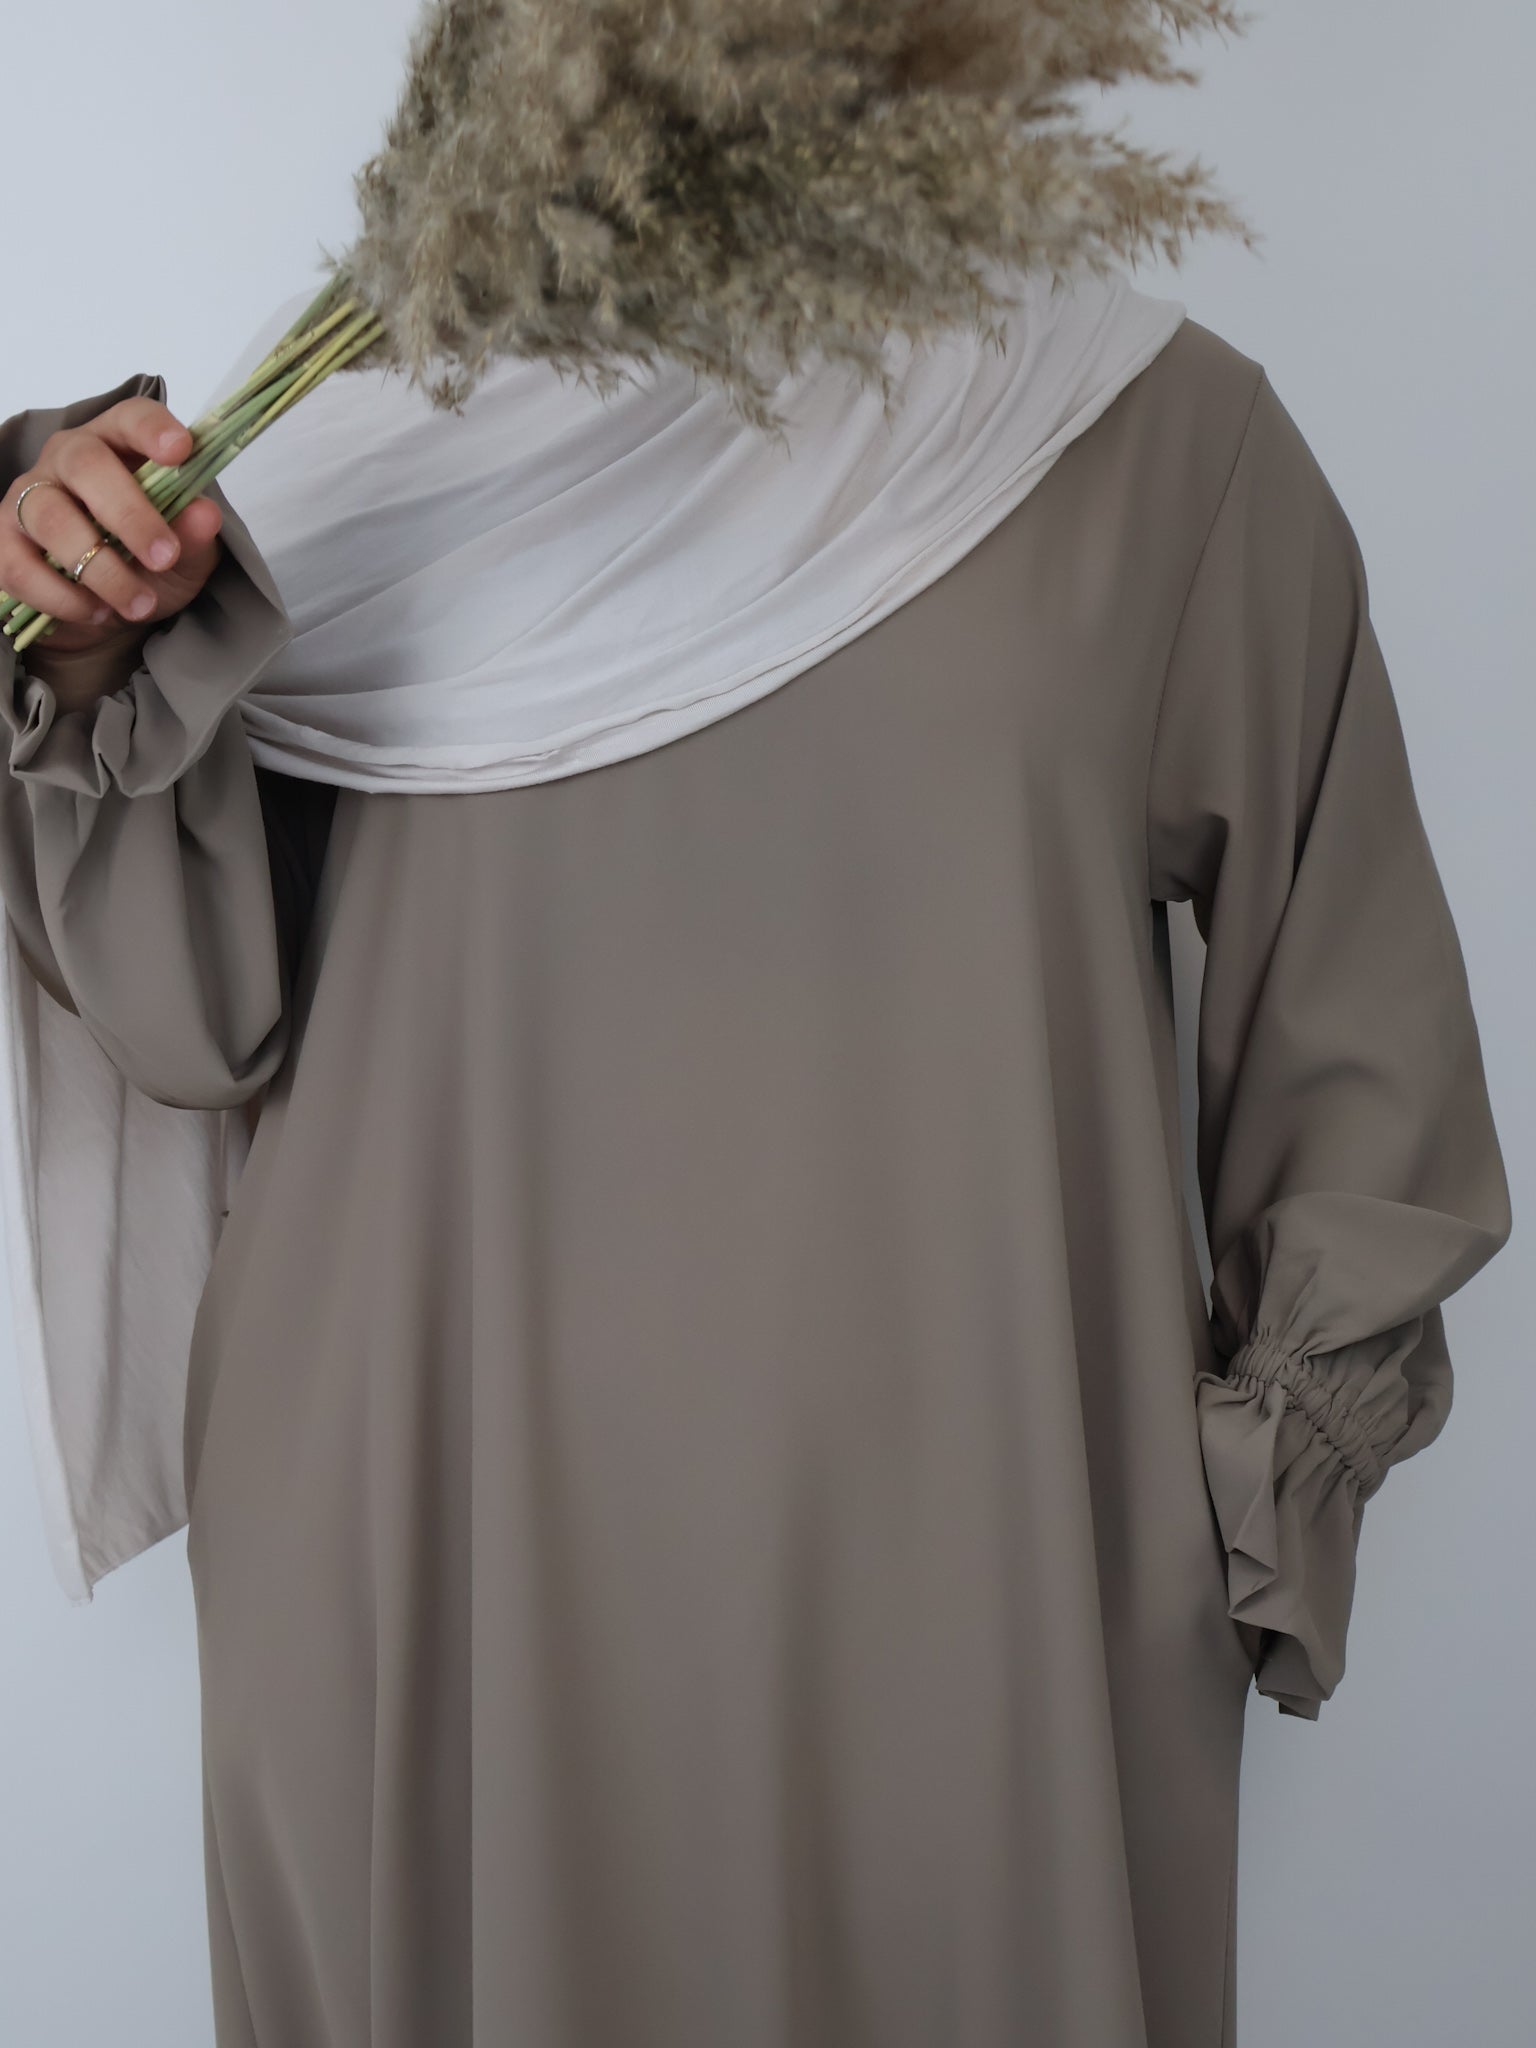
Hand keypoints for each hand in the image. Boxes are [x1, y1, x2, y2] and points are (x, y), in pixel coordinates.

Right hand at [0, 394, 223, 658]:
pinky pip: (23, 568)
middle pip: (85, 464)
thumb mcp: (185, 554)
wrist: (102, 610)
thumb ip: (194, 534)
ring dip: (102, 569)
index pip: (130, 417)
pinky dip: (64, 598)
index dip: (152, 429)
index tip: (180, 451)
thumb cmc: (145, 562)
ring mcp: (27, 498)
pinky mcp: (3, 545)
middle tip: (164, 557)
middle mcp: (65, 460)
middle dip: (129, 514)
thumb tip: (205, 514)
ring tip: (140, 603)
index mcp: (117, 445)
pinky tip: (97, 612)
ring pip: (51, 519)